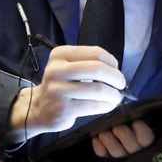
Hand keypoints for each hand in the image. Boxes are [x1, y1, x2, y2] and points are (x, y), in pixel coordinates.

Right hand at [8, 45, 125, 140]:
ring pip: (98, 89)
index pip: (95, 53)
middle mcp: (56, 70)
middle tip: (121, 84)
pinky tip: (108, 105)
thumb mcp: (69, 68)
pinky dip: (107, 106)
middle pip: (97, 69)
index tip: (116, 69)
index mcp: (60, 54)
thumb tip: (116, 71)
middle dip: (116, 77)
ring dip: (113, 94)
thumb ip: (89, 64)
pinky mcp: (63, 109)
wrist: (39, 109)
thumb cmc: (61, 86)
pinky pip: (94, 106)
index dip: (111, 61)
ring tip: (116, 97)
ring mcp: (58, 90)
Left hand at [91, 110, 161, 161]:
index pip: (158, 151)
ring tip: (105, 131)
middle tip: (118, 126)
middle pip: (137, 155)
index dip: (145, 136)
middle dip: (126, 140)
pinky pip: (109, 160)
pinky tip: (97, 138)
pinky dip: (101, 150)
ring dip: (111, 145)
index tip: (137, 122)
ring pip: (121, 159)